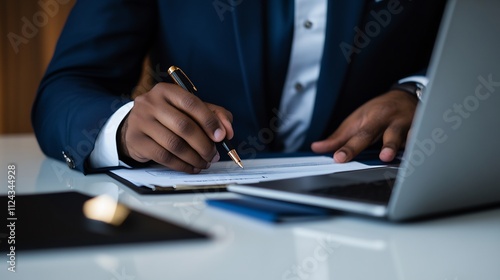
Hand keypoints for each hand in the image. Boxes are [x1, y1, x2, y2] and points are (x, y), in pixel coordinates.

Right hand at [118, 82, 233, 172]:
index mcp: (167, 91)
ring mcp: (141, 121)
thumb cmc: (168, 118)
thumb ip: (214, 115)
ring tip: (204, 163)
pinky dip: (182, 165)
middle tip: (213, 155)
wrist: (136, 128)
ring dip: (194, 157)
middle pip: (184, 126)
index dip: (209, 121)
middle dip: (204, 144)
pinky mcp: (136, 141)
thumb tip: (227, 131)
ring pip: (174, 144)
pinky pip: (164, 157)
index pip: (191, 103)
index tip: (221, 136)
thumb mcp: (190, 110)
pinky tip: (191, 167)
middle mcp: (151, 102)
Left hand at [311, 90, 417, 162]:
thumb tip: (317, 148)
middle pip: (376, 133)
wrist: (405, 96)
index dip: (348, 148)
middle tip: (379, 156)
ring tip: (390, 155)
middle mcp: (385, 121)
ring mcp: (403, 125)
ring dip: (397, 144)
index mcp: (368, 120)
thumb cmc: (377, 112)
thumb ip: (338, 138)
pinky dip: (419, 143)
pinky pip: (421, 136)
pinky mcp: (420, 128)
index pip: (356, 135)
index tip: (339, 158)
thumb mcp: (356, 121)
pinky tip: (418, 152)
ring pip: (402, 135)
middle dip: (374, 145)